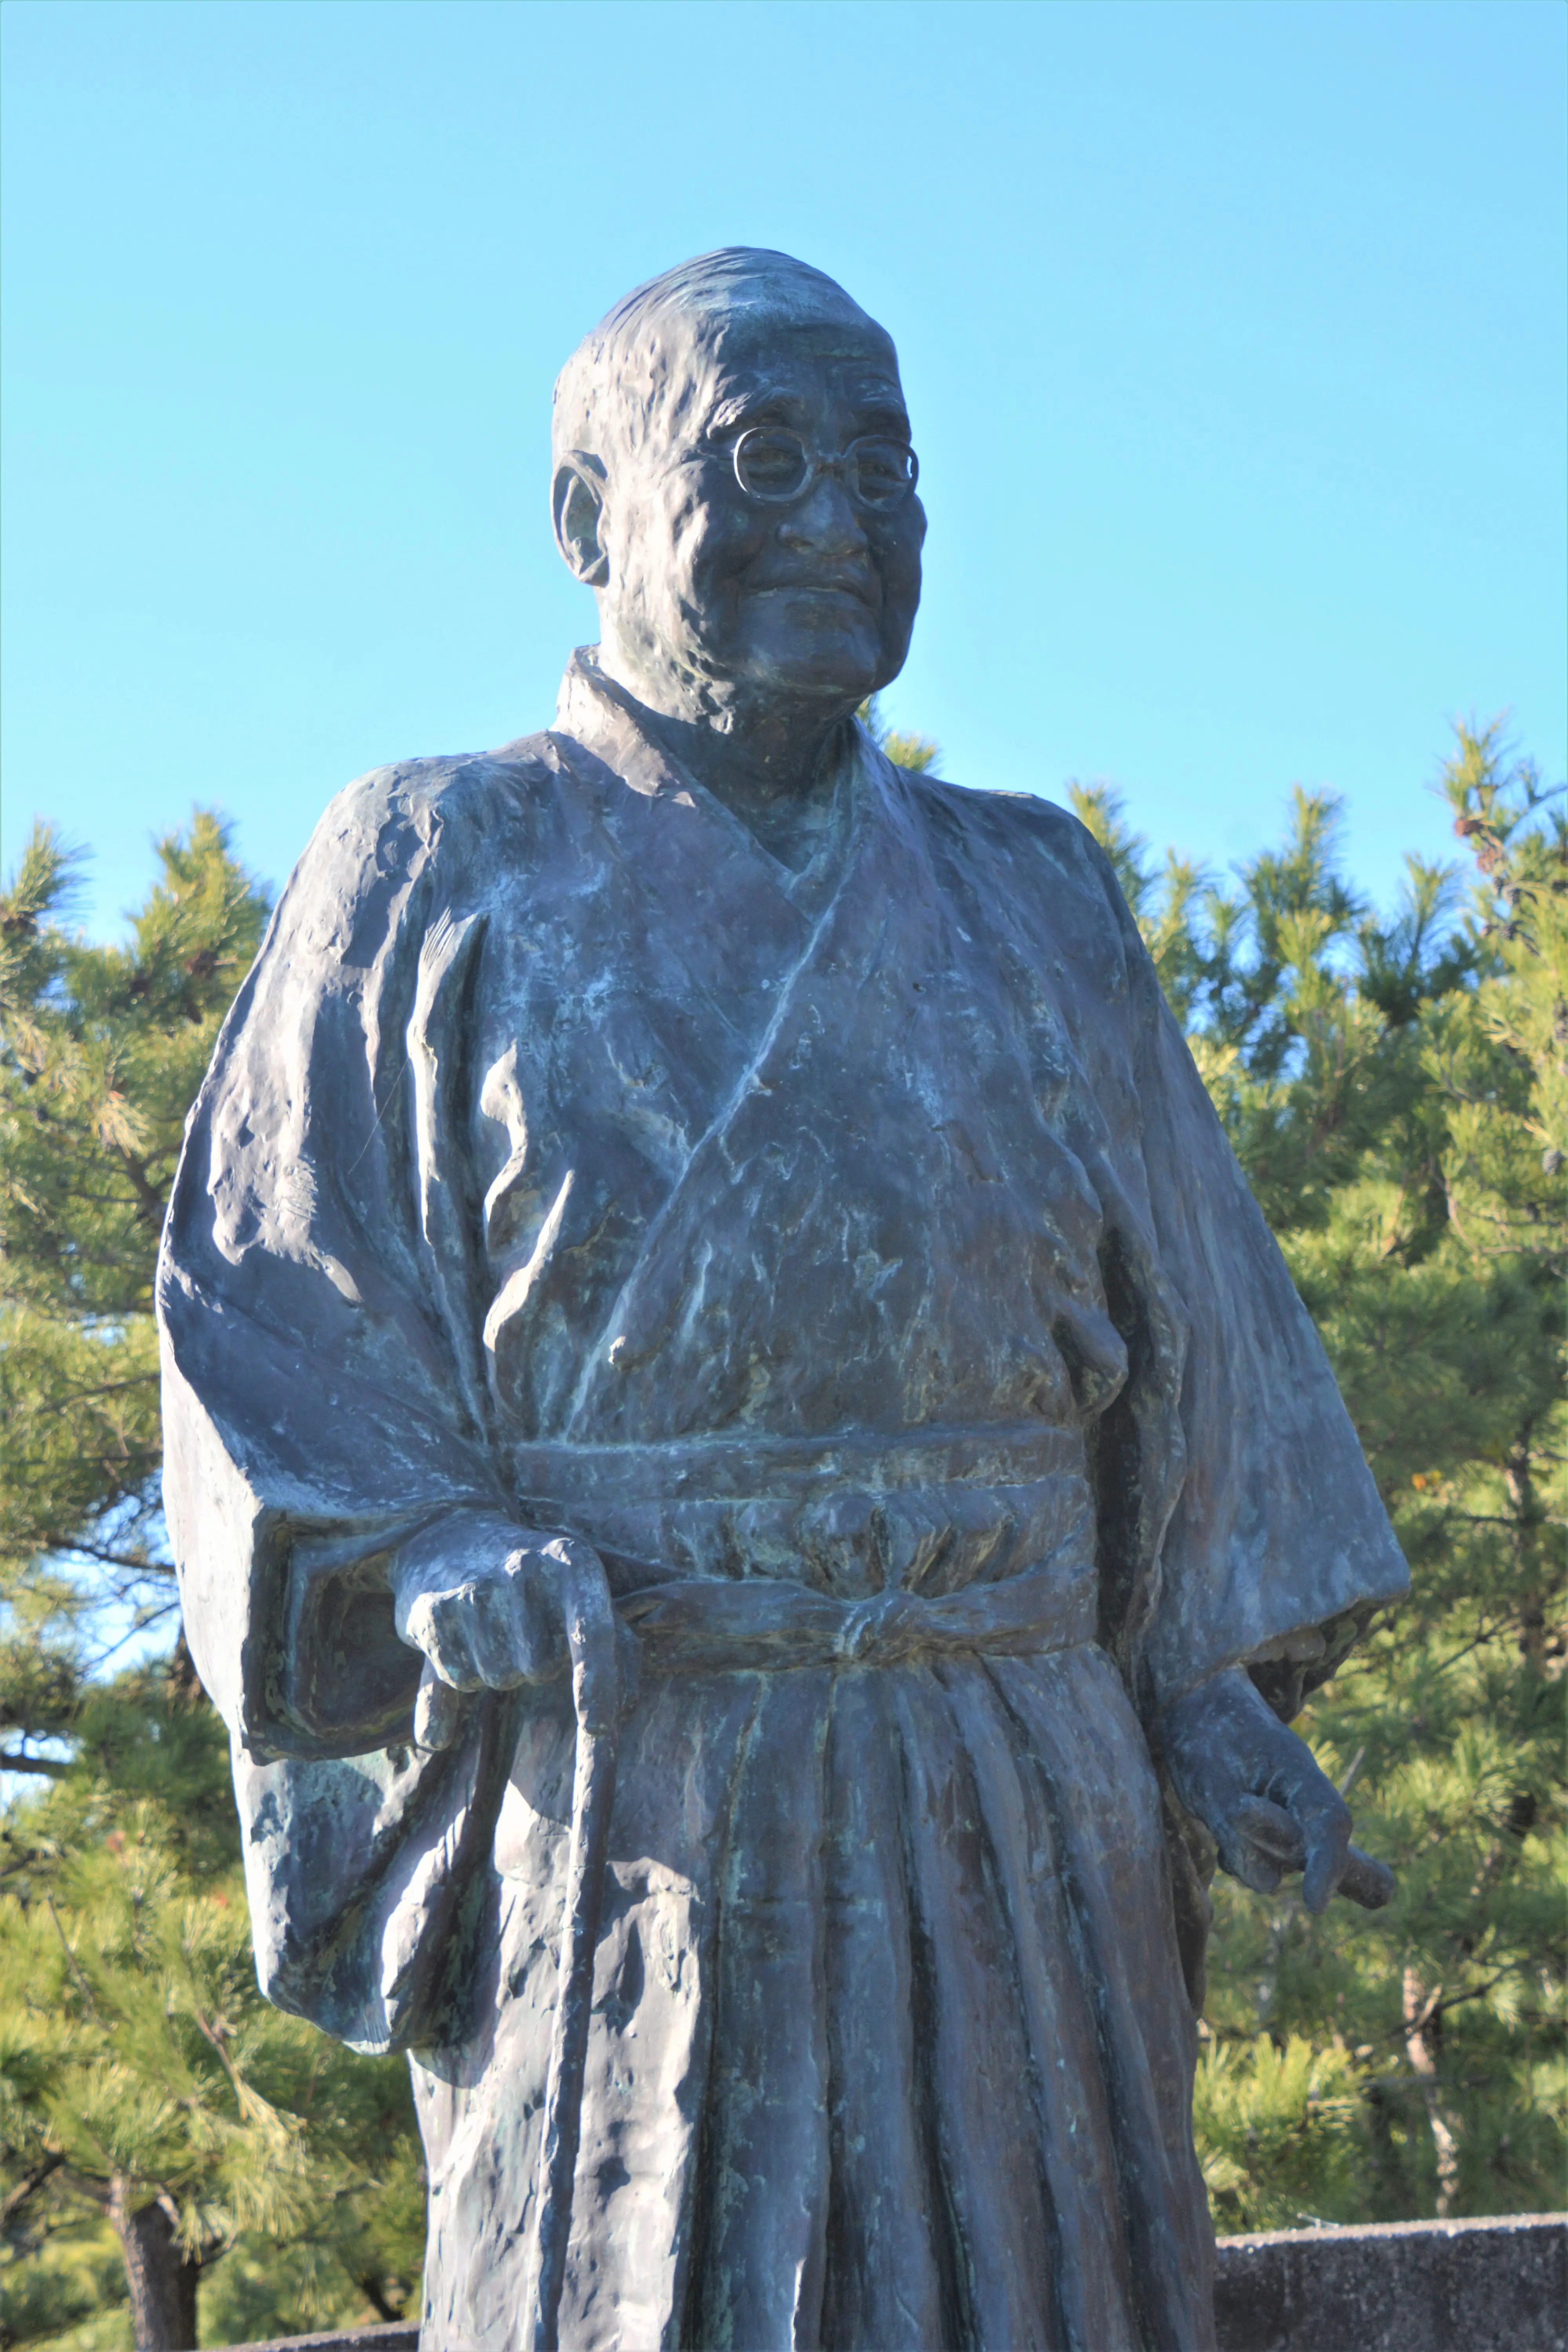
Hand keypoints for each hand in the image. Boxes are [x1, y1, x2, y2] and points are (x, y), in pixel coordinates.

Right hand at [391, 1519, 633, 1752]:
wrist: (449, 1536)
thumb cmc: (535, 1582)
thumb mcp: (582, 1597)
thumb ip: (618, 1650)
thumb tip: (625, 1707)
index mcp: (572, 1561)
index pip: (590, 1629)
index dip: (596, 1681)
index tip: (597, 1726)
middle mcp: (523, 1566)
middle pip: (540, 1669)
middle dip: (535, 1666)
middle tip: (522, 1629)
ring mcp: (475, 1585)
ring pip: (498, 1678)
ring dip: (498, 1669)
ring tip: (492, 1626)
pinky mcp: (431, 1609)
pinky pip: (459, 1678)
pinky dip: (462, 1672)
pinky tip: (461, 1634)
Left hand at [1162, 1667, 1377, 1914]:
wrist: (1194, 1706)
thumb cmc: (1204, 1734)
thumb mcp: (1209, 1779)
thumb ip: (1237, 1830)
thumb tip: (1267, 1881)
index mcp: (1301, 1772)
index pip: (1330, 1825)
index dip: (1329, 1867)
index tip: (1315, 1907)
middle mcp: (1301, 1801)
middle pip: (1312, 1849)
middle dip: (1307, 1860)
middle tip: (1324, 1876)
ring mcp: (1285, 1820)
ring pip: (1273, 1863)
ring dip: (1243, 1848)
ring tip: (1220, 1800)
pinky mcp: (1264, 1835)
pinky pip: (1252, 1862)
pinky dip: (1234, 1851)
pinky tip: (1218, 1815)